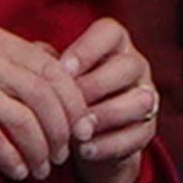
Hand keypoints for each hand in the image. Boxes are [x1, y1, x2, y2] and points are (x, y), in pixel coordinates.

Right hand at [0, 26, 93, 182]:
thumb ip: (22, 64)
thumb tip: (68, 73)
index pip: (54, 70)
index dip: (74, 103)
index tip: (82, 129)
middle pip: (43, 96)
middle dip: (61, 130)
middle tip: (65, 154)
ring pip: (23, 120)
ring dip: (39, 150)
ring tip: (42, 168)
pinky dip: (12, 159)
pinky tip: (18, 171)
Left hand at [56, 16, 159, 182]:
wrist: (81, 140)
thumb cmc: (64, 98)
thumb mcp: (53, 78)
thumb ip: (45, 63)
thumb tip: (35, 56)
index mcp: (113, 46)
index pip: (110, 32)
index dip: (87, 49)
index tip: (63, 69)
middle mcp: (135, 67)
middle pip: (128, 66)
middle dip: (95, 87)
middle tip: (67, 105)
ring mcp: (146, 97)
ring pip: (140, 101)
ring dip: (106, 116)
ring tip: (77, 131)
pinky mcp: (147, 129)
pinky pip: (138, 134)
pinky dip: (109, 144)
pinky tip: (85, 149)